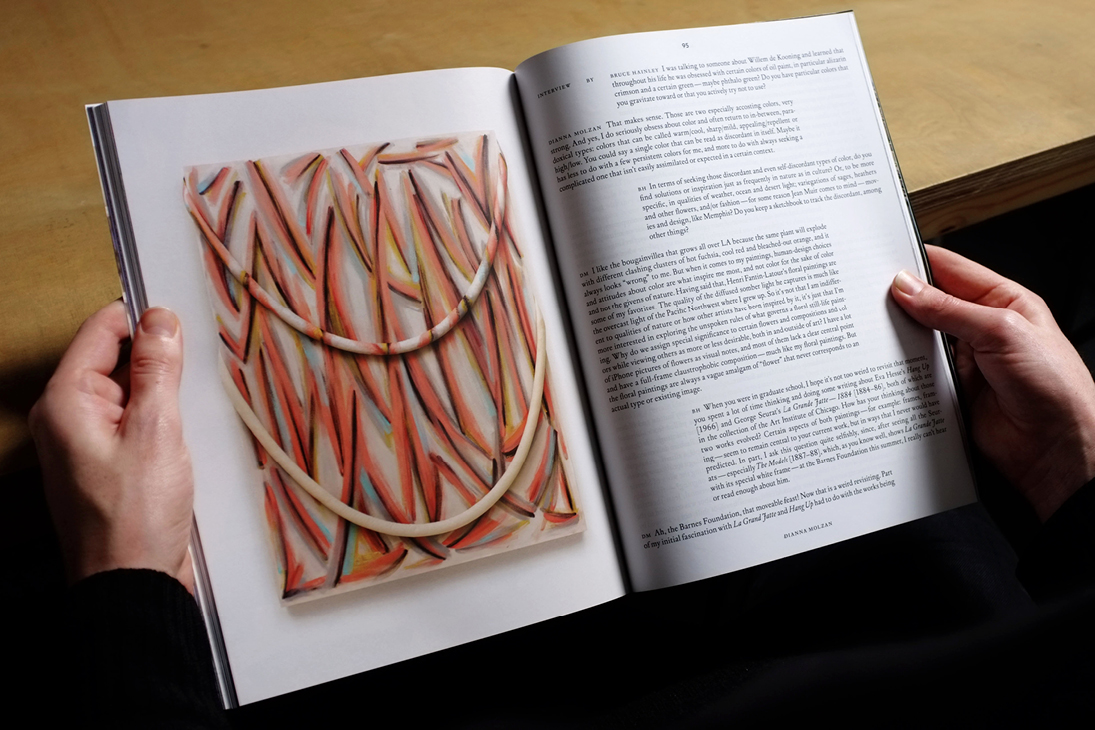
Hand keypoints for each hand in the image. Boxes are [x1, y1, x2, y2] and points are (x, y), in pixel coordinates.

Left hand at [29, 301, 194, 588]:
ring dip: (165, 395)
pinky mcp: (110, 466)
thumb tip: (159, 319)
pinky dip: (163, 423)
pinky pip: (137, 425)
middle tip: (194, 375)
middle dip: (159, 361)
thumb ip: (157, 369)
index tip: (183, 320)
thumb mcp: (156, 430)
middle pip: (117, 361)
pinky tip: (187, 438)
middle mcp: (69, 419)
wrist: (134, 585)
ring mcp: (89, 444)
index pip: (102, 330)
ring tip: (192, 411)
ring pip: (132, 394)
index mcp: (67, 401)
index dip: (143, 318)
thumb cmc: (135, 518)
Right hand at [891, 245, 1094, 520]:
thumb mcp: (1002, 332)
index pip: (950, 269)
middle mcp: (980, 328)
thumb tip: (907, 287)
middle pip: (929, 304)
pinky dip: (899, 370)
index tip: (881, 262)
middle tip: (868, 298)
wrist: (1055, 448)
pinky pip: (915, 373)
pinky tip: (886, 365)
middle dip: (900, 301)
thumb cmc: (1055, 386)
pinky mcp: (948, 389)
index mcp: (1001, 301)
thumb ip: (950, 309)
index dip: (916, 263)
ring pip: (917, 339)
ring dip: (899, 337)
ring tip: (876, 331)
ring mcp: (963, 360)